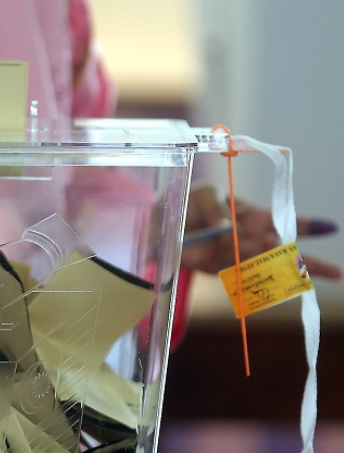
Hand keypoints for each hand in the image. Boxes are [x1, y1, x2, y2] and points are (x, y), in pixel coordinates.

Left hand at [180, 185, 341, 278]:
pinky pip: (238, 280)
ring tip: (284, 275)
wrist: (161, 224)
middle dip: (308, 263)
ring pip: (263, 269)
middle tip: (336, 272)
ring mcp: (236, 257)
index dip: (305, 225)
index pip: (281, 220)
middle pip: (283, 253)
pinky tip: (258, 293)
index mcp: (251, 215)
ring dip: (272, 272)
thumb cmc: (189, 203)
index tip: (330, 227)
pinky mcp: (220, 271)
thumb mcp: (200, 195)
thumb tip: (225, 226)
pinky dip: (249, 286)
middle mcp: (249, 238)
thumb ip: (213, 207)